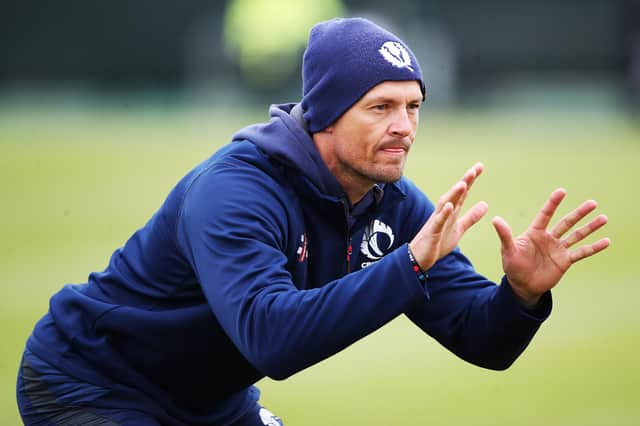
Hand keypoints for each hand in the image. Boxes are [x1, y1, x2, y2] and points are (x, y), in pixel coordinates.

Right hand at [409, 163, 488, 269]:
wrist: (419, 258)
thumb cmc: (437, 242)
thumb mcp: (459, 228)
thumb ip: (471, 217)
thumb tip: (485, 204)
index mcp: (451, 212)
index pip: (462, 193)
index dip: (470, 180)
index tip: (479, 166)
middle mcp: (443, 213)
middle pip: (454, 194)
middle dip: (464, 182)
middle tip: (474, 170)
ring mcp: (436, 222)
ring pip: (445, 204)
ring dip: (453, 194)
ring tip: (463, 183)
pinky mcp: (432, 232)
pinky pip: (438, 222)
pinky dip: (443, 213)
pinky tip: (450, 206)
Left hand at [492, 188, 609, 307]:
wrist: (522, 285)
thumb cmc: (513, 266)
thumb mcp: (508, 250)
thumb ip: (505, 235)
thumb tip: (495, 219)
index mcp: (535, 233)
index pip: (546, 215)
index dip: (553, 203)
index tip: (562, 191)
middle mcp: (549, 238)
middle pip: (566, 222)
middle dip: (579, 213)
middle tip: (592, 203)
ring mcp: (558, 249)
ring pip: (577, 235)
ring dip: (590, 227)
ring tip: (603, 218)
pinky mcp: (565, 261)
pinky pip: (581, 252)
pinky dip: (593, 247)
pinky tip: (606, 241)